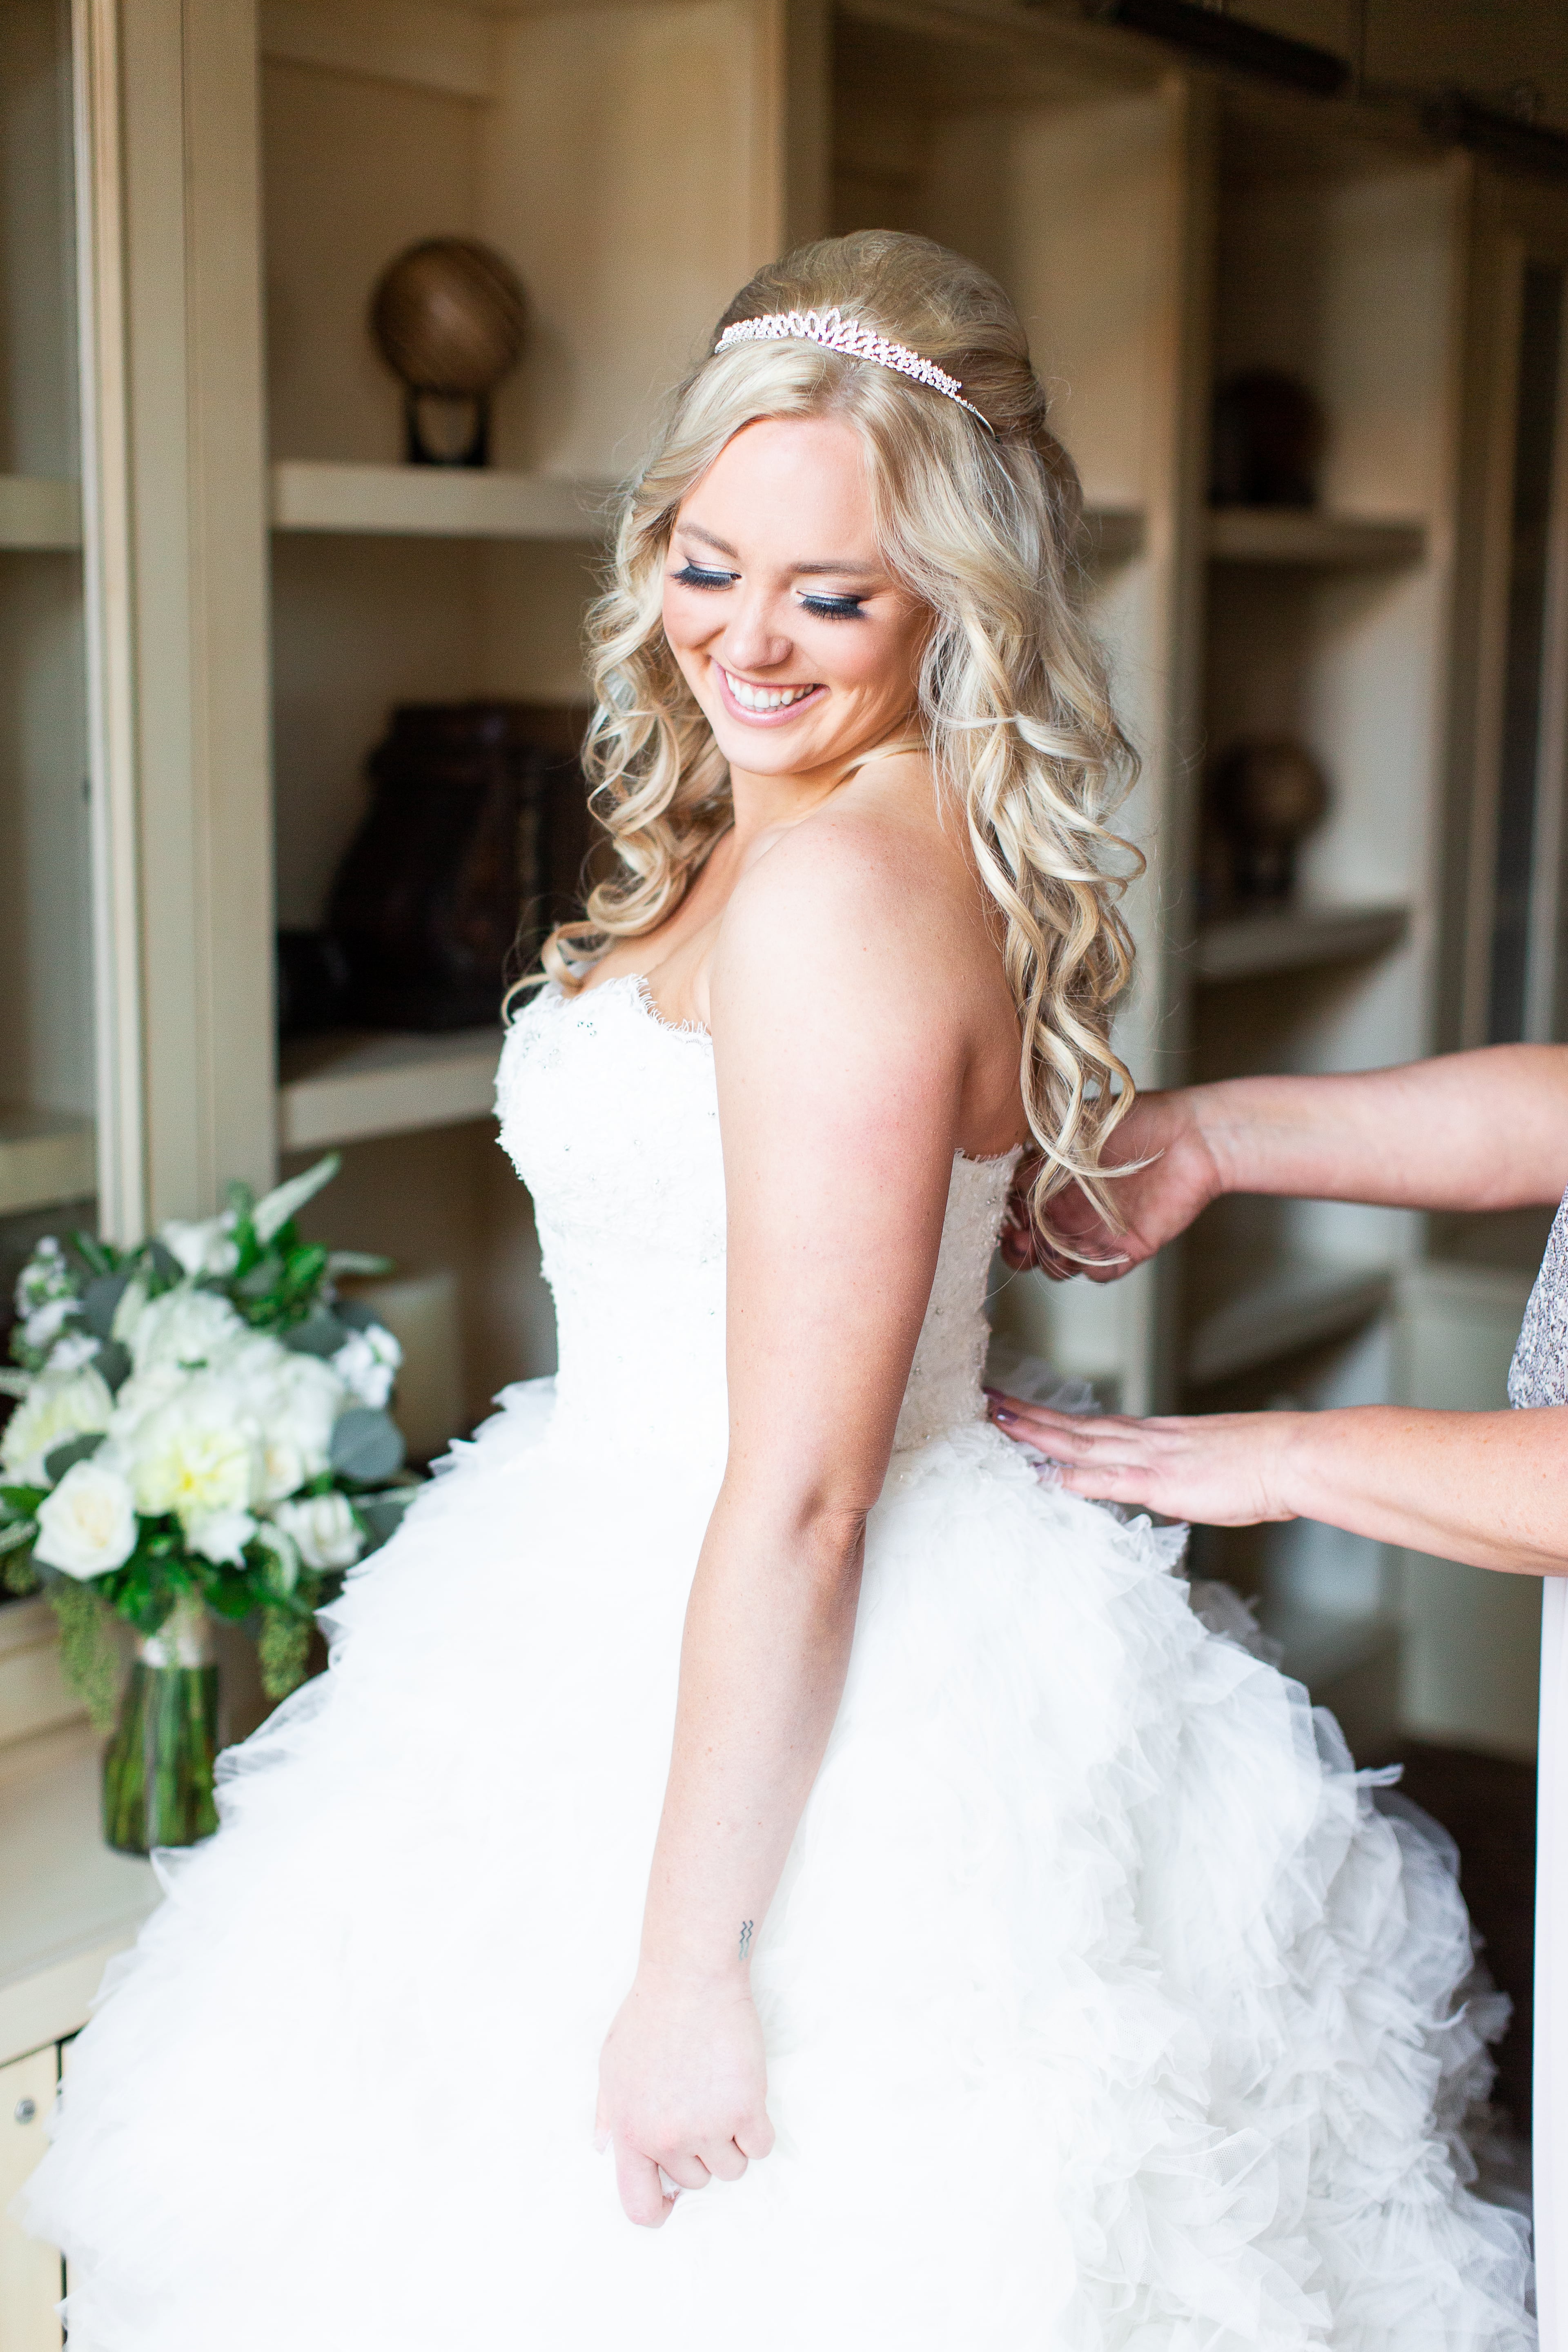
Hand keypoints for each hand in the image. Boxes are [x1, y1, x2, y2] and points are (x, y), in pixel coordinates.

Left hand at [595, 1967, 775, 2226]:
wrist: (690, 1978)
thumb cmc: (650, 2015)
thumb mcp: (612, 2064)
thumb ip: (609, 2113)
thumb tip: (604, 2148)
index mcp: (629, 2133)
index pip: (638, 2206)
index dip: (659, 2209)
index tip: (672, 2197)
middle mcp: (666, 2139)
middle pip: (695, 2181)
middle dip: (700, 2151)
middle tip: (699, 2103)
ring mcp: (707, 2127)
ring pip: (731, 2168)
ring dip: (731, 2141)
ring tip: (721, 2094)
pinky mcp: (745, 2109)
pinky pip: (760, 2148)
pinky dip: (757, 2130)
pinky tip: (745, 2095)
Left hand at [986, 1392, 1301, 1525]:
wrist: (1291, 1456)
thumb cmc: (1262, 1465)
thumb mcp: (1209, 1468)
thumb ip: (1179, 1476)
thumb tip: (1166, 1487)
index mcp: (1156, 1437)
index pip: (1093, 1426)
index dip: (1054, 1419)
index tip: (1023, 1410)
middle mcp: (1145, 1440)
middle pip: (1075, 1427)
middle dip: (1029, 1417)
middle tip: (988, 1402)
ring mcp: (1149, 1457)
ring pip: (1080, 1443)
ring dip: (1037, 1434)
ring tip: (998, 1420)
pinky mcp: (1160, 1482)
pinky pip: (1106, 1479)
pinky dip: (1071, 1476)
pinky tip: (1041, 1473)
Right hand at [999, 1090, 1223, 1281]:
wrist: (1192, 1136)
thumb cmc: (1135, 1119)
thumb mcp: (1077, 1131)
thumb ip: (1043, 1158)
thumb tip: (1010, 1183)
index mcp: (1050, 1180)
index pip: (1013, 1208)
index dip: (1003, 1216)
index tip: (1001, 1214)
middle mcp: (1069, 1209)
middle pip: (1030, 1246)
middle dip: (1018, 1250)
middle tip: (1020, 1240)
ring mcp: (1096, 1231)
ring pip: (1059, 1266)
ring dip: (1051, 1263)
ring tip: (1056, 1249)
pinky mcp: (1127, 1249)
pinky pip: (1100, 1275)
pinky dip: (1092, 1271)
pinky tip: (1094, 1254)